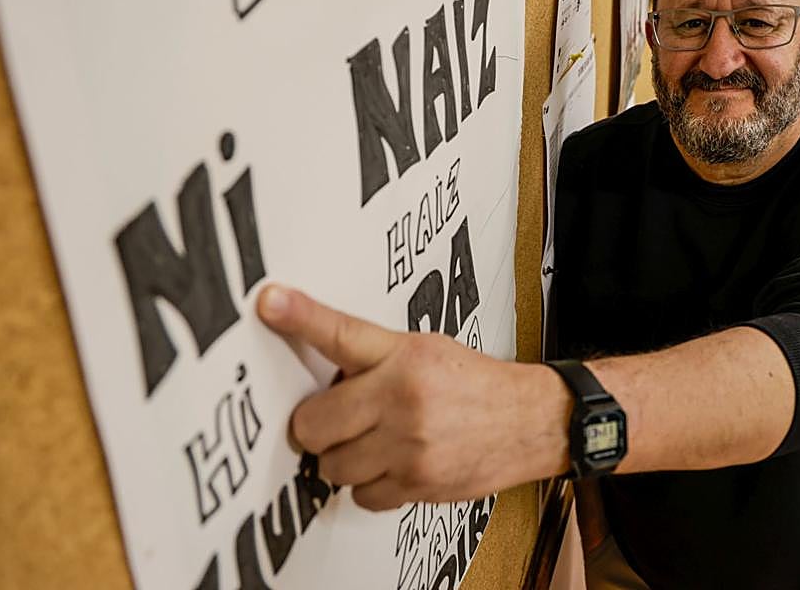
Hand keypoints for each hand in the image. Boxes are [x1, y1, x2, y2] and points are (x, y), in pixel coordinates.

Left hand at [257, 285, 569, 510]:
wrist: (528, 419)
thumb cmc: (473, 382)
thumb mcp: (423, 348)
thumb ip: (369, 355)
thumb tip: (316, 365)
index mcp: (405, 358)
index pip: (340, 335)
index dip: (300, 316)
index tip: (270, 303)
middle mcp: (404, 401)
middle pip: (313, 426)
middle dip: (319, 424)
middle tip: (340, 416)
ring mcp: (410, 448)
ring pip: (332, 467)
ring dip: (344, 457)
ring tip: (372, 439)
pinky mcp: (418, 485)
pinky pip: (362, 496)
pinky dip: (369, 485)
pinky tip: (391, 462)